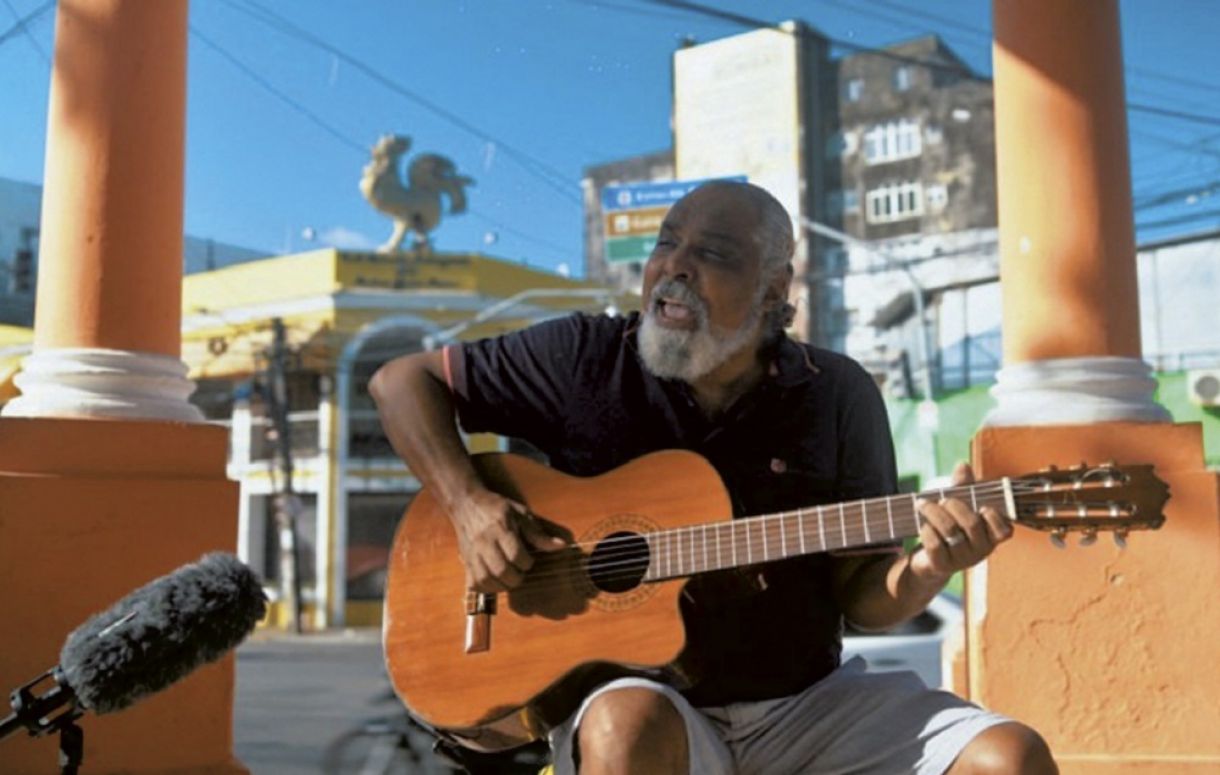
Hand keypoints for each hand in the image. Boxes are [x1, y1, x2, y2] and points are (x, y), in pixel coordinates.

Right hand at [451, 488, 566, 592]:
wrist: (466, 503)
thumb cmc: (496, 508)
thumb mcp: (521, 514)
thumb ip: (538, 534)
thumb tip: (560, 546)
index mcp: (501, 528)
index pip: (516, 555)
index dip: (526, 562)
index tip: (528, 560)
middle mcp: (484, 542)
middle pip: (501, 570)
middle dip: (516, 578)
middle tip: (520, 573)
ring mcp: (472, 552)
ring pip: (486, 580)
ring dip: (502, 585)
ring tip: (509, 579)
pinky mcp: (465, 560)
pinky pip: (475, 583)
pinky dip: (486, 588)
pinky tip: (495, 582)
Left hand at [908, 462, 1012, 583]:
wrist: (928, 559)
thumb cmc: (950, 527)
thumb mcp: (959, 506)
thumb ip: (964, 487)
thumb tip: (963, 465)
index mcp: (991, 536)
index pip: (1004, 531)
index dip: (995, 518)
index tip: (983, 506)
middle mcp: (980, 551)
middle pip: (971, 524)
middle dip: (954, 505)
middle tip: (942, 499)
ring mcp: (962, 560)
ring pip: (951, 532)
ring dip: (934, 513)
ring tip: (922, 504)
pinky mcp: (942, 566)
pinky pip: (935, 545)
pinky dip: (927, 531)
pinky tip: (923, 525)